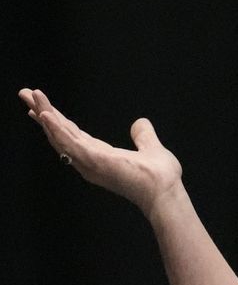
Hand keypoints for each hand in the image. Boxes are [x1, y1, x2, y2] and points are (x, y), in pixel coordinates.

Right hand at [18, 88, 182, 216]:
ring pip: (60, 136)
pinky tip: (47, 115)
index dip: (56, 122)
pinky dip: (57, 130)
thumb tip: (140, 122)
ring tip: (31, 96)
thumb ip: (143, 136)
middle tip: (25, 94)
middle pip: (60, 133)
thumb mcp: (150, 148)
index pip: (72, 135)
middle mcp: (90, 159)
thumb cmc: (159, 177)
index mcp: (100, 155)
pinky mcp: (95, 161)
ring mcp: (90, 161)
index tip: (41, 109)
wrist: (165, 190)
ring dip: (45, 115)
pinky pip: (70, 143)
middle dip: (42, 113)